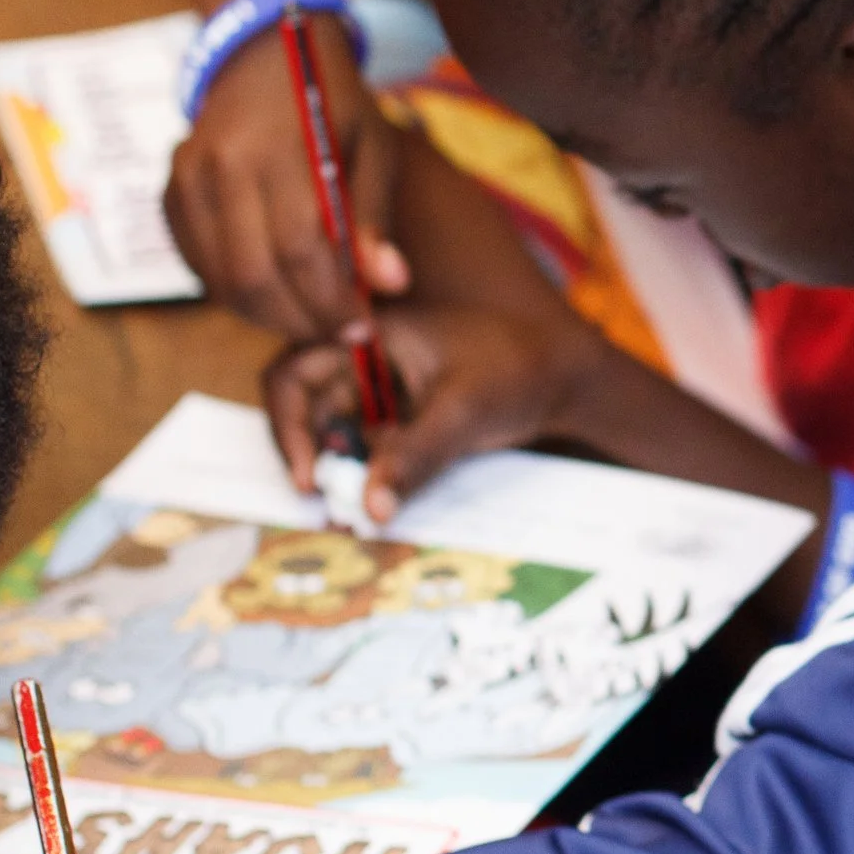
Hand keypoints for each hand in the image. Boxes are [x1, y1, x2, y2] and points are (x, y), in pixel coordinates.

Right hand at [163, 32, 408, 341]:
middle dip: (302, 320)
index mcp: (277, 150)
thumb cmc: (331, 102)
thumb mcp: (373, 147)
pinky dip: (237, 293)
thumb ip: (375, 218)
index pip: (302, 251)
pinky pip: (199, 265)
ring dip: (270, 315)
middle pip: (255, 275)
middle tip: (340, 333)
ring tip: (313, 317)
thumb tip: (391, 286)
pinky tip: (277, 293)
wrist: (262, 51)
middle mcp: (220, 166)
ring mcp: (186, 179)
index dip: (333, 302)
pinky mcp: (170, 192)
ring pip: (222, 280)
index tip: (364, 328)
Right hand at [267, 295, 609, 521]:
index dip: (287, 424)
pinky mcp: (401, 422)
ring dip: (340, 477)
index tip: (308, 476)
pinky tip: (377, 507)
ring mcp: (381, 394)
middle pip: (309, 413)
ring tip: (350, 517)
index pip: (293, 374)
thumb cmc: (517, 371)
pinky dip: (369, 480)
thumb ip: (416, 457)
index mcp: (367, 335)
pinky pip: (370, 452)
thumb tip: (370, 508)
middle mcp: (363, 363)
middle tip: (329, 509)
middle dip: (313, 461)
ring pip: (338, 439)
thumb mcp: (464, 411)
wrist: (567, 379)